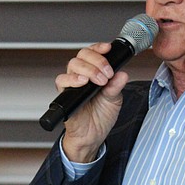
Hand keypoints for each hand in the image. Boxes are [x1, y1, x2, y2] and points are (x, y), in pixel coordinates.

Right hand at [58, 42, 130, 162]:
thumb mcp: (114, 100)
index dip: (99, 48)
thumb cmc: (100, 117)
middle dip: (97, 61)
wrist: (92, 137)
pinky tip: (83, 82)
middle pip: (82, 55)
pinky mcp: (64, 95)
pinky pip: (62, 81)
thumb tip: (123, 74)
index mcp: (94, 73)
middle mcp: (81, 76)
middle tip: (107, 73)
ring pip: (73, 64)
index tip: (108, 49)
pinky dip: (72, 79)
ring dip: (88, 69)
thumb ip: (116, 86)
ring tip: (99, 81)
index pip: (92, 52)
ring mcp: (72, 84)